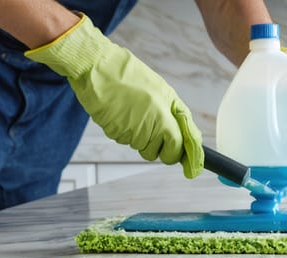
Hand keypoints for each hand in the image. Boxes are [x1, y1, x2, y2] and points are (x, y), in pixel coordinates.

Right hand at [25, 15, 203, 178]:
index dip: (180, 154)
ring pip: (141, 147)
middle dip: (158, 147)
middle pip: (159, 153)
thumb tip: (190, 135)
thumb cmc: (129, 75)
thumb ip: (178, 115)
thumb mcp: (163, 91)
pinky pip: (125, 140)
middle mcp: (149, 125)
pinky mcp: (113, 132)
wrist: (97, 66)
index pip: (178, 146)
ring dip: (140, 136)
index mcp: (165, 115)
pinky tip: (121, 113)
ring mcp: (130, 131)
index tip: (185, 162)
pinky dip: (125, 130)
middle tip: (153, 128)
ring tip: (134, 113)